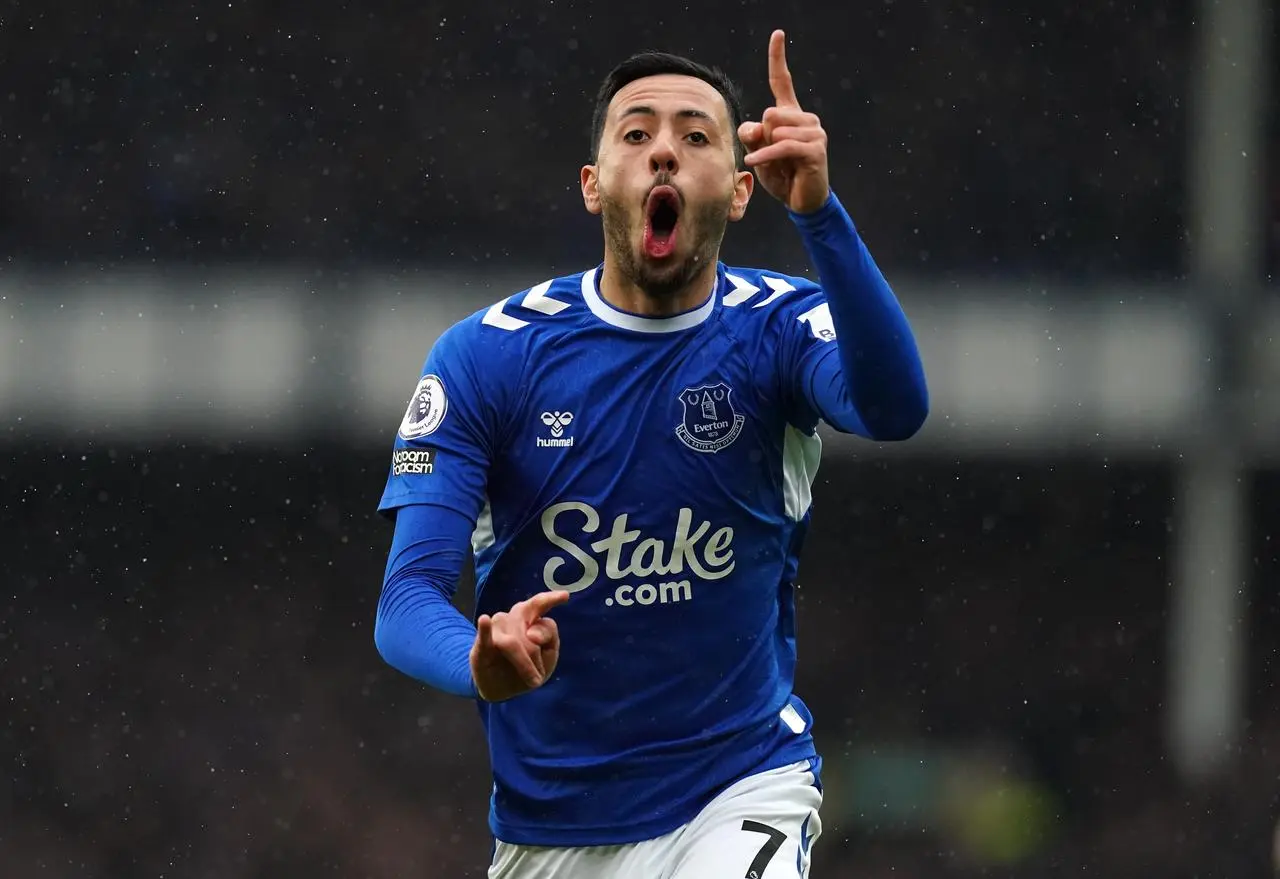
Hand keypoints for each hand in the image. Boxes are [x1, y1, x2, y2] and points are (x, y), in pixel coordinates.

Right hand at [470, 590, 569, 701]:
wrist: (500, 689)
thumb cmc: (526, 669)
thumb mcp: (548, 656)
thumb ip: (549, 637)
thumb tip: (532, 632)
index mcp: (528, 619)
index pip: (538, 604)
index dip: (550, 599)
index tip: (565, 596)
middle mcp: (510, 620)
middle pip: (527, 626)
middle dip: (534, 652)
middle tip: (538, 677)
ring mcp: (495, 631)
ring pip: (512, 641)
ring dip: (523, 663)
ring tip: (530, 680)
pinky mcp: (481, 646)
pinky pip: (484, 636)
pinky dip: (485, 629)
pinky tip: (484, 620)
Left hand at [738, 30, 830, 214]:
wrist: (801, 201)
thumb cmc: (781, 176)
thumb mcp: (759, 153)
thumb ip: (753, 136)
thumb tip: (755, 126)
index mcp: (791, 115)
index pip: (783, 81)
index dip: (778, 58)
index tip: (778, 34)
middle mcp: (805, 119)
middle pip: (769, 113)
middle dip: (761, 136)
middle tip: (769, 156)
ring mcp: (814, 132)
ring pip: (775, 129)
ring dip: (766, 150)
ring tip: (775, 165)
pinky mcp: (815, 149)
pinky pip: (781, 145)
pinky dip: (766, 155)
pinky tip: (754, 161)